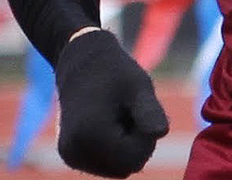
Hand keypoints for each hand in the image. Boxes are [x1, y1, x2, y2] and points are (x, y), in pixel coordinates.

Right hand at [53, 29, 168, 177]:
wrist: (81, 62)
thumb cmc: (116, 72)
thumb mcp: (138, 86)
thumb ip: (150, 111)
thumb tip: (161, 133)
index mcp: (89, 134)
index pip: (136, 159)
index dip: (145, 137)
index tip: (135, 110)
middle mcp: (74, 150)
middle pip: (127, 166)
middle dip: (135, 143)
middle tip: (125, 111)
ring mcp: (70, 156)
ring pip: (118, 168)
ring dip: (125, 146)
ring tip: (113, 116)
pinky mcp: (70, 157)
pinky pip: (107, 165)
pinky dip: (113, 149)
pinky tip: (104, 125)